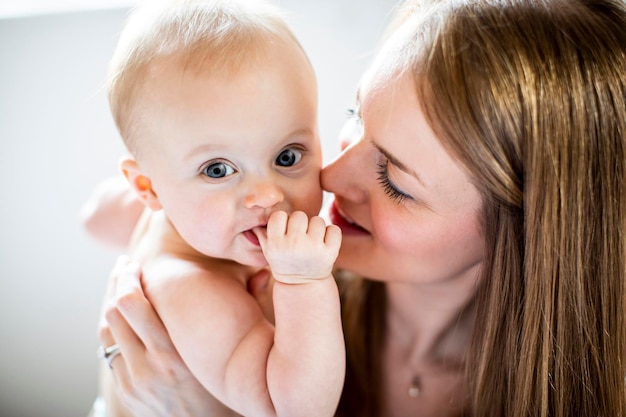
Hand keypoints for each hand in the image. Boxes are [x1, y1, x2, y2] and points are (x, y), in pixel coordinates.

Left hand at [98, 256, 237, 416]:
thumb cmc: (229, 390)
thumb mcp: (235, 357)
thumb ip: (250, 312)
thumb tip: (259, 273)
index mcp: (173, 355)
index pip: (133, 304)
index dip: (127, 278)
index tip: (133, 263)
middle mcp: (148, 368)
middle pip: (114, 312)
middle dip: (116, 283)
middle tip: (124, 266)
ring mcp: (134, 382)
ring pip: (106, 331)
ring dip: (109, 304)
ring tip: (121, 287)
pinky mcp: (127, 391)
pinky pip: (110, 351)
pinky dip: (113, 329)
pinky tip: (124, 318)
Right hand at [254, 211, 341, 283]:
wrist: (302, 286)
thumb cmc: (283, 263)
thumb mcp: (268, 251)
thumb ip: (261, 231)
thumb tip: (251, 207)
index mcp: (276, 244)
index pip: (280, 215)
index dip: (283, 221)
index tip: (285, 231)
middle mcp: (294, 246)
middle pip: (300, 215)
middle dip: (300, 223)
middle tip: (300, 236)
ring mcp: (313, 249)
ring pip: (318, 220)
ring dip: (316, 228)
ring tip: (312, 241)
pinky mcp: (330, 253)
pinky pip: (334, 229)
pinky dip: (332, 234)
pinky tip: (324, 243)